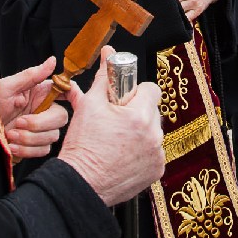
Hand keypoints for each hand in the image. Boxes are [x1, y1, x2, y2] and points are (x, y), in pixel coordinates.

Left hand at [0, 56, 69, 159]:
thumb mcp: (7, 87)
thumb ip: (32, 75)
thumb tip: (53, 60)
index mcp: (39, 94)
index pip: (65, 91)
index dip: (72, 93)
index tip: (71, 97)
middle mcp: (43, 111)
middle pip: (61, 117)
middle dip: (39, 124)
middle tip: (19, 122)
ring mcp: (40, 130)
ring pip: (52, 136)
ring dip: (29, 138)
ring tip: (10, 135)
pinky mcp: (35, 146)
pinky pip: (43, 150)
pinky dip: (27, 150)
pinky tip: (12, 146)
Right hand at [57, 47, 164, 205]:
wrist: (80, 184)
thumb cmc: (83, 146)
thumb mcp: (89, 105)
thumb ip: (104, 76)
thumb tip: (108, 53)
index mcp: (140, 116)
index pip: (151, 89)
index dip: (134, 92)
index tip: (122, 100)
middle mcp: (154, 136)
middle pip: (152, 111)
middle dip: (136, 113)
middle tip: (115, 122)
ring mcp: (156, 155)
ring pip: (152, 132)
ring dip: (139, 133)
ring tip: (116, 140)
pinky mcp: (156, 171)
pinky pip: (153, 153)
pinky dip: (141, 152)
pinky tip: (122, 155)